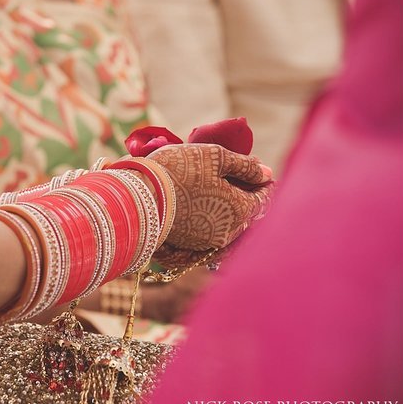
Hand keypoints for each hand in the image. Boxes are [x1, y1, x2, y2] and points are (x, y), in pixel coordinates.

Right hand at [148, 143, 272, 250]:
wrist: (136, 196)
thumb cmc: (178, 170)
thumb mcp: (215, 157)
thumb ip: (245, 166)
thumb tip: (266, 173)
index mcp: (239, 210)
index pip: (264, 199)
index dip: (263, 183)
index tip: (259, 171)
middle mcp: (227, 232)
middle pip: (247, 215)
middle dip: (247, 197)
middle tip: (238, 178)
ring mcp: (206, 242)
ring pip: (228, 225)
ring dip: (228, 209)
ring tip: (217, 189)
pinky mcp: (188, 246)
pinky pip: (209, 232)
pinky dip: (210, 219)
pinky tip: (200, 204)